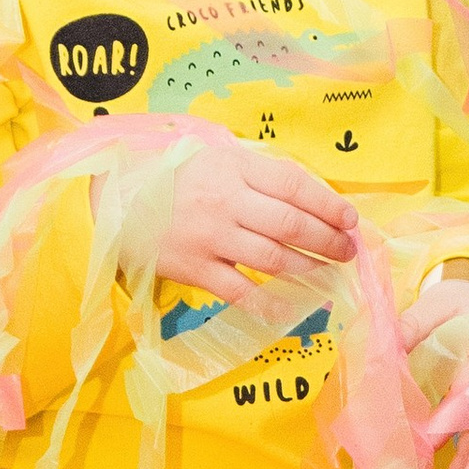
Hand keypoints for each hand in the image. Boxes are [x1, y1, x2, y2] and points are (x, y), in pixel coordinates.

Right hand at [159, 138, 356, 299]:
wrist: (118, 204)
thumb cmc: (178, 181)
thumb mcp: (218, 161)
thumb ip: (260, 176)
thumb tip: (314, 199)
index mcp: (234, 169)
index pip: (294, 186)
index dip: (329, 205)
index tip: (350, 220)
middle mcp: (226, 202)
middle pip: (291, 225)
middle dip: (328, 240)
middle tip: (347, 250)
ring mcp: (211, 238)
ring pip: (273, 258)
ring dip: (309, 267)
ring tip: (328, 270)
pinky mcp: (195, 270)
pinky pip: (240, 291)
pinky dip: (269, 302)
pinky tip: (292, 306)